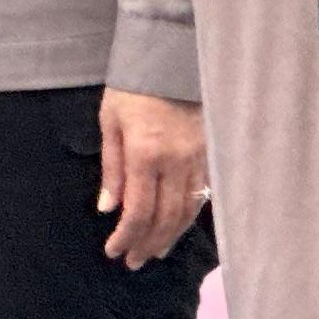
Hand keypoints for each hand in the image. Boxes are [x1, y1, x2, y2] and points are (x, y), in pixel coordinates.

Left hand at [98, 89, 208, 267]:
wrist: (171, 57)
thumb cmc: (133, 88)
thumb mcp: (110, 121)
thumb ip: (112, 167)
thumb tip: (109, 208)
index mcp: (146, 153)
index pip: (138, 210)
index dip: (127, 236)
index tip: (114, 252)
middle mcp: (175, 162)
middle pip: (165, 218)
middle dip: (147, 243)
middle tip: (133, 261)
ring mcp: (197, 161)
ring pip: (186, 212)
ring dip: (169, 237)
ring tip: (153, 252)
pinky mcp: (210, 156)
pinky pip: (200, 197)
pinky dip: (187, 218)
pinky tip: (177, 228)